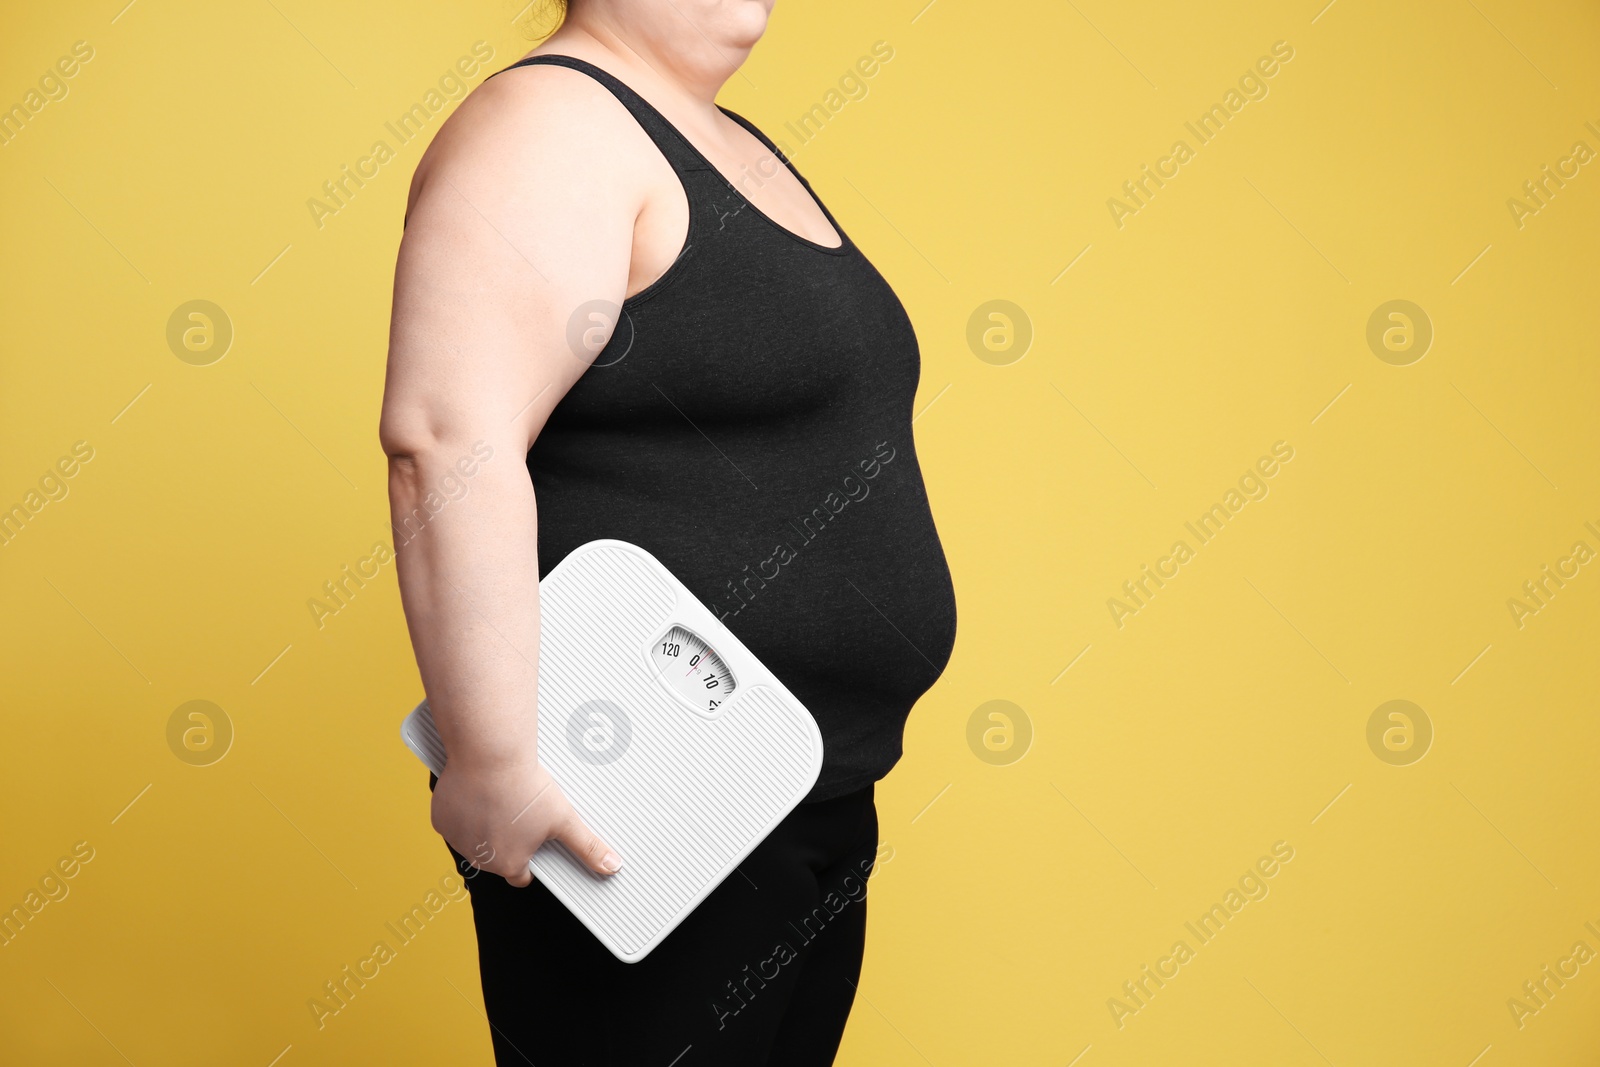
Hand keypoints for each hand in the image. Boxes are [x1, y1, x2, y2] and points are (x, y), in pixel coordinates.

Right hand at [431, 756, 621, 886]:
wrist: (489, 754)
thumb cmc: (525, 786)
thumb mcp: (565, 819)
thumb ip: (587, 847)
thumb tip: (612, 866)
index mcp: (509, 864)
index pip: (520, 875)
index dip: (529, 858)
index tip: (532, 841)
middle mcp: (480, 858)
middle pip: (496, 857)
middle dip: (506, 839)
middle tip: (516, 811)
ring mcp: (457, 839)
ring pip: (473, 840)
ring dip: (483, 827)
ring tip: (499, 800)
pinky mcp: (441, 820)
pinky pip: (453, 821)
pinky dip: (462, 812)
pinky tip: (477, 795)